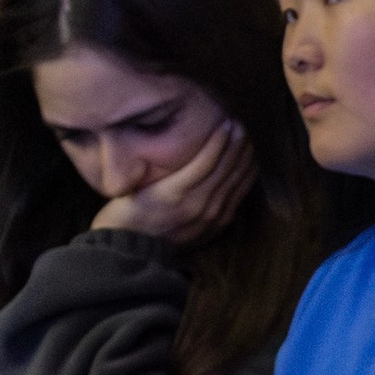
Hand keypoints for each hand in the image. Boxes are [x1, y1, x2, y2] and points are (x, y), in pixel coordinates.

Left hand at [93, 118, 254, 243]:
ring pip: (224, 168)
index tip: (249, 148)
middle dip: (244, 152)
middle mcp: (214, 212)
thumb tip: (203, 192)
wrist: (124, 250)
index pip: (240, 188)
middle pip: (236, 176)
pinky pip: (203, 165)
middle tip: (247, 130)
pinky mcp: (178, 193)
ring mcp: (198, 203)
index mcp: (217, 221)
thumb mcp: (182, 230)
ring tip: (237, 124)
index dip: (247, 167)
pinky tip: (222, 128)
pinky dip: (216, 145)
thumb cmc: (147, 238)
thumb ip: (197, 212)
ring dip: (234, 144)